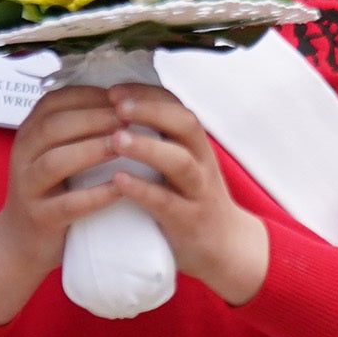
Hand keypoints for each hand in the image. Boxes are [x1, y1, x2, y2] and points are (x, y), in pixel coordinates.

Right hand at [0, 82, 133, 323]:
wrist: (22, 240)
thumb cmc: (54, 186)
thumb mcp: (58, 149)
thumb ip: (79, 124)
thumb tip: (127, 94)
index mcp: (30, 132)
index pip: (56, 101)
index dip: (90, 95)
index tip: (124, 95)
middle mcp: (23, 155)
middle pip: (55, 127)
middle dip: (95, 118)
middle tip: (130, 116)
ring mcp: (27, 188)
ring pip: (56, 162)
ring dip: (92, 149)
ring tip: (124, 144)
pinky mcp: (39, 218)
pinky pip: (67, 204)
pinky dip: (95, 193)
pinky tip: (120, 186)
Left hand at [99, 81, 270, 305]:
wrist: (224, 246)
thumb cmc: (191, 200)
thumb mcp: (181, 163)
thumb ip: (160, 140)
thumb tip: (115, 114)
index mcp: (196, 144)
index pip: (176, 105)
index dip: (146, 94)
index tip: (113, 90)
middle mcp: (202, 161)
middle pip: (184, 124)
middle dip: (150, 110)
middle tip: (116, 105)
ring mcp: (198, 191)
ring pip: (179, 161)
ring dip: (147, 147)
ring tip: (116, 139)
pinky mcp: (189, 221)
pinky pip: (167, 202)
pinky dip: (143, 190)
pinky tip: (119, 181)